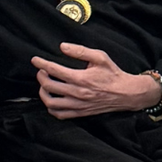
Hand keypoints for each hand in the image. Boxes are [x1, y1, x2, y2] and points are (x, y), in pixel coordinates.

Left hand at [32, 43, 160, 118]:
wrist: (127, 93)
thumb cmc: (113, 74)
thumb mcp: (100, 57)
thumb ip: (80, 51)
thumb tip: (62, 46)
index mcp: (81, 78)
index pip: (54, 70)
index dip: (41, 63)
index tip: (35, 60)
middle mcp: (77, 93)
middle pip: (49, 86)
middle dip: (40, 77)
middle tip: (41, 71)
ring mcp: (78, 105)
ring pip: (51, 102)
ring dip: (43, 92)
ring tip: (45, 85)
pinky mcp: (80, 113)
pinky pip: (59, 114)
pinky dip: (51, 107)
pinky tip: (52, 98)